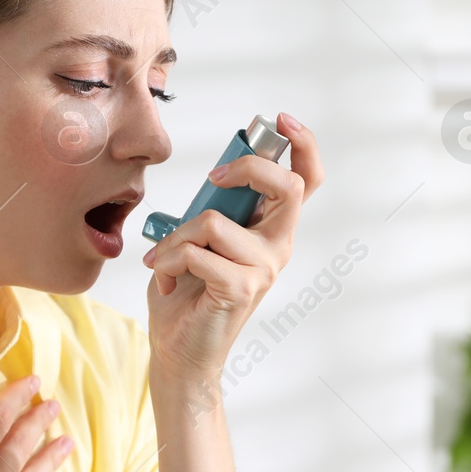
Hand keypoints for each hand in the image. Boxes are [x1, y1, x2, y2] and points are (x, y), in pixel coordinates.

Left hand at [142, 111, 323, 379]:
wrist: (178, 350)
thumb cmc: (186, 292)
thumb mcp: (200, 237)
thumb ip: (215, 207)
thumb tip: (216, 176)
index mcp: (271, 229)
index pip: (307, 181)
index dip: (303, 144)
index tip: (280, 121)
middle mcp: (278, 246)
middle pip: (289, 186)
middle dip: (250, 167)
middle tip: (215, 178)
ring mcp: (264, 269)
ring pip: (216, 221)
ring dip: (177, 237)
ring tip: (163, 259)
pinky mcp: (242, 289)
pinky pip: (197, 254)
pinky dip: (169, 261)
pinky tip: (165, 278)